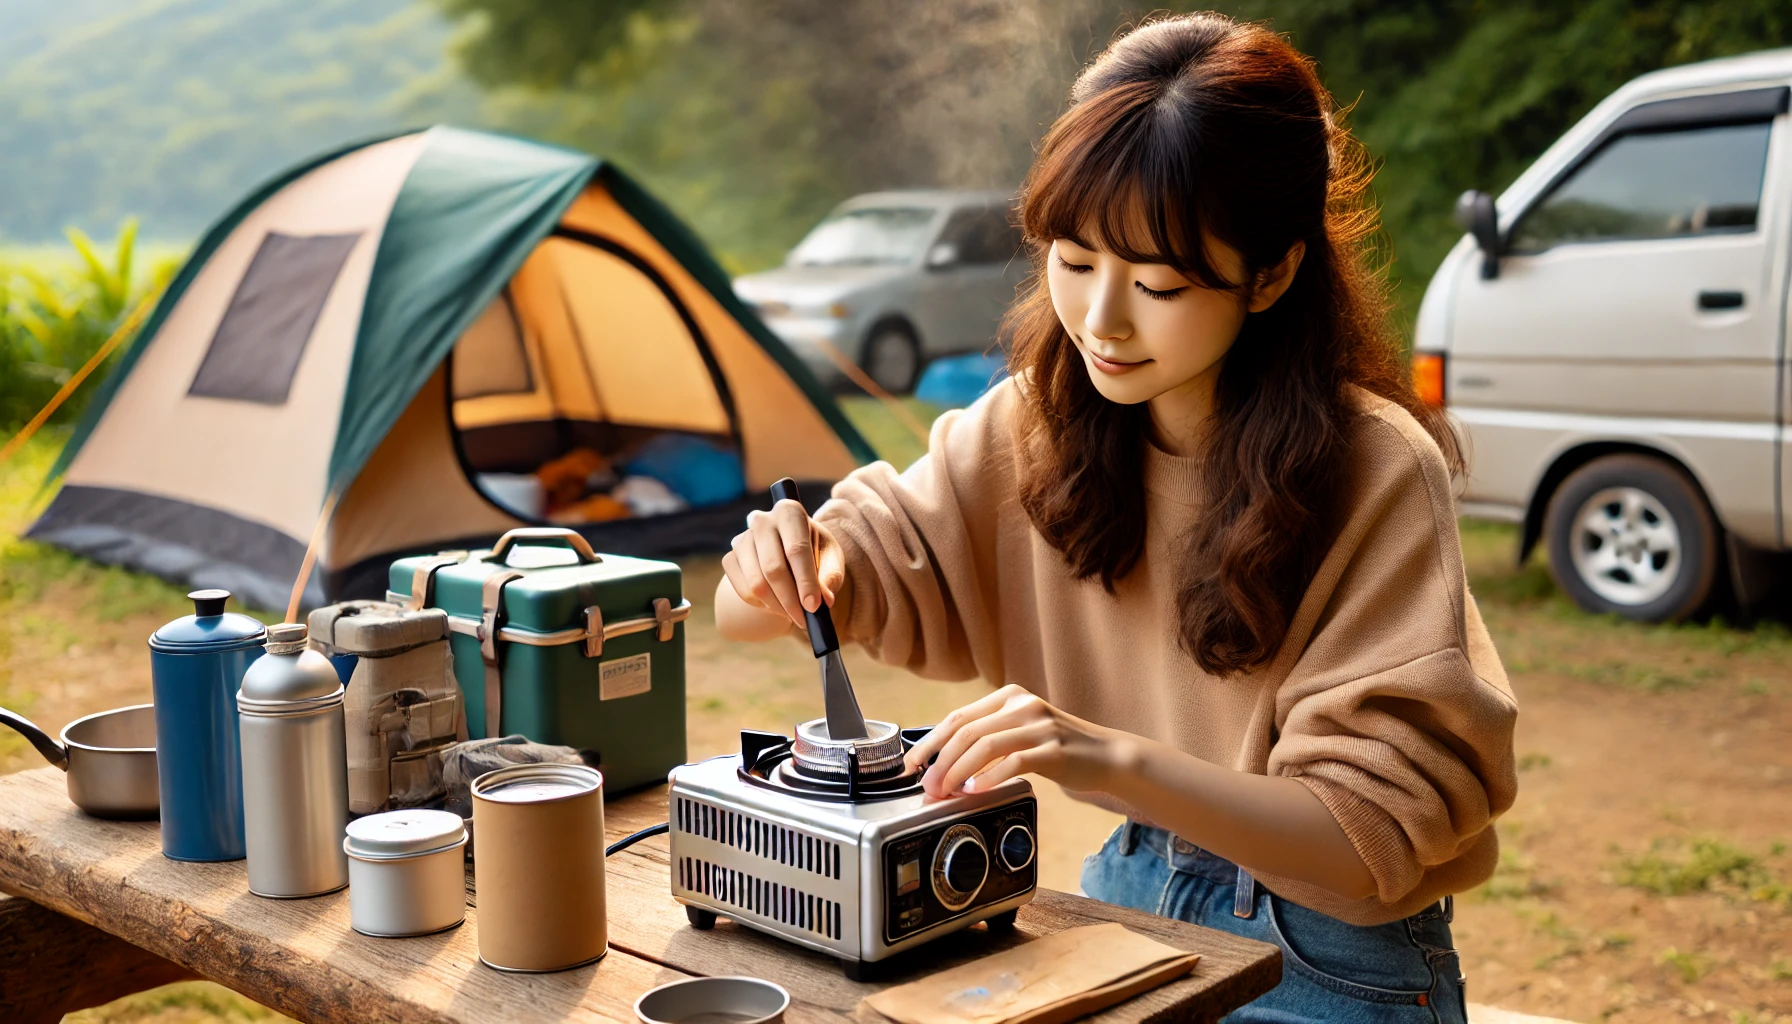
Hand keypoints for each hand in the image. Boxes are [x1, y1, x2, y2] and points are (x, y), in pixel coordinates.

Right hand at [720, 498, 847, 629]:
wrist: (786, 548)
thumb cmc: (813, 550)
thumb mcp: (830, 557)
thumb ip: (830, 576)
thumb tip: (825, 600)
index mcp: (789, 512)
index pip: (796, 550)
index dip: (805, 581)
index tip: (813, 607)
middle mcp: (761, 521)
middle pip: (773, 569)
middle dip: (791, 601)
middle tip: (805, 620)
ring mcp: (741, 540)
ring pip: (757, 584)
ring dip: (778, 607)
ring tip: (795, 615)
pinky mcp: (729, 558)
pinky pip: (744, 592)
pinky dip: (763, 606)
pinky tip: (778, 605)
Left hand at [902, 684, 1130, 798]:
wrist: (1107, 755)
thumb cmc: (1058, 748)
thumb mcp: (1021, 730)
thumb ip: (988, 738)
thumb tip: (943, 767)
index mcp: (1008, 696)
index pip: (957, 718)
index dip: (929, 743)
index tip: (911, 766)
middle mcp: (1022, 704)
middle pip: (965, 731)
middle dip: (939, 762)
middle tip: (928, 787)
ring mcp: (1039, 725)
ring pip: (984, 745)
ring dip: (958, 772)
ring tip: (946, 792)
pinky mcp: (1054, 749)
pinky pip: (1014, 761)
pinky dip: (989, 778)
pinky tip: (976, 792)